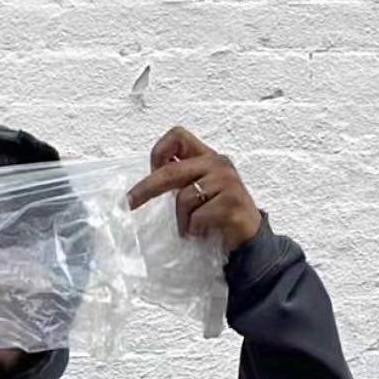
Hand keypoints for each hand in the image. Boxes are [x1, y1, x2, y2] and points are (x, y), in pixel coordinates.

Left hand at [126, 126, 262, 254]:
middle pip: (171, 170)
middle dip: (146, 188)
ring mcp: (227, 181)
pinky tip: (202, 233)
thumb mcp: (198, 193)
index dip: (158, 153)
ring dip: (181, 220)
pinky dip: (195, 230)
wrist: (249, 241)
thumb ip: (180, 182)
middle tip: (130, 203)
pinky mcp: (232, 202)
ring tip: (190, 229)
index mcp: (207, 157)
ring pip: (183, 198)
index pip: (178, 136)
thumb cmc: (218, 218)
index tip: (150, 172)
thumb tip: (142, 187)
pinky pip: (198, 216)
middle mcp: (218, 163)